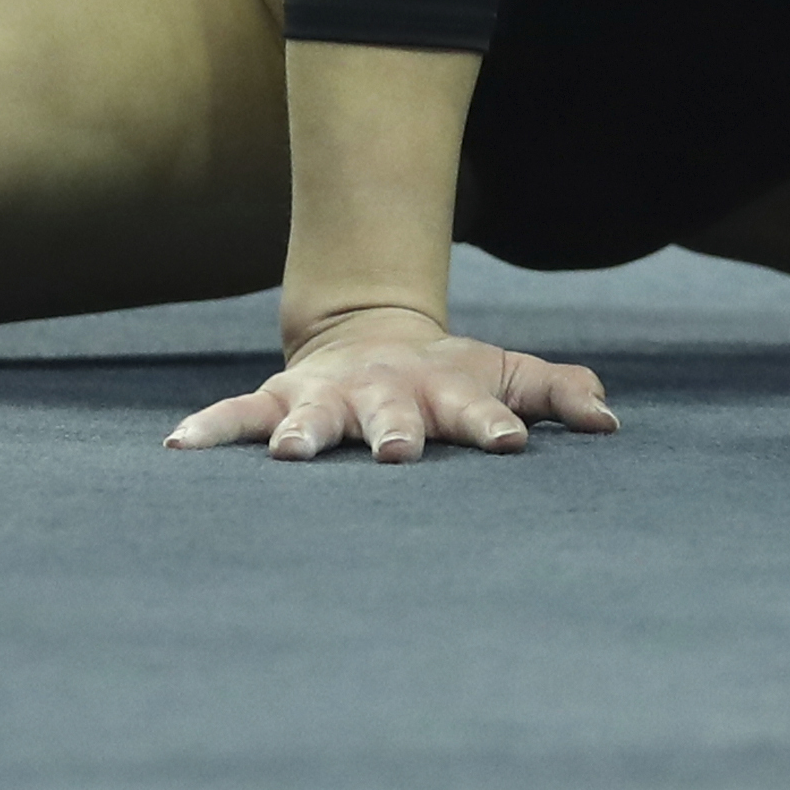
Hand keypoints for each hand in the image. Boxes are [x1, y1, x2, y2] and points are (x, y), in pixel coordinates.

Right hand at [167, 303, 619, 464]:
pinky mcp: (280, 403)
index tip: (510, 444)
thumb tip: (610, 420)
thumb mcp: (507, 375)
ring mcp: (328, 399)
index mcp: (445, 395)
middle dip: (394, 434)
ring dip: (302, 435)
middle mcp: (385, 397)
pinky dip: (210, 430)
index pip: (479, 413)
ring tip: (291, 456)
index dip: (495, 426)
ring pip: (312, 418)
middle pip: (391, 417)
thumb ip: (559, 393)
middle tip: (396, 453)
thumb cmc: (451, 377)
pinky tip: (179, 447)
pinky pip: (239, 417)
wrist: (370, 333)